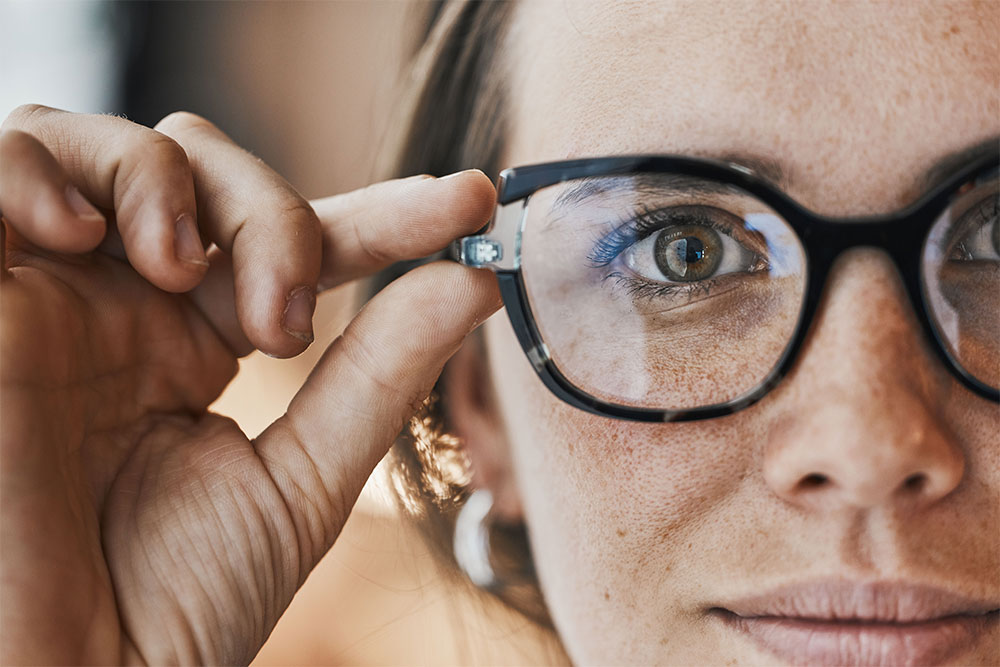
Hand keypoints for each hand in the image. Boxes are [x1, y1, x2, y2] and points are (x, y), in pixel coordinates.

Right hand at [0, 106, 500, 663]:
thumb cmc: (172, 606)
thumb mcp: (299, 480)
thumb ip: (378, 374)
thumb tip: (473, 279)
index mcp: (198, 339)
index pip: (303, 239)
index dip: (389, 211)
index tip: (474, 202)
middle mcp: (125, 302)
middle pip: (206, 166)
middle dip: (269, 211)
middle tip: (284, 319)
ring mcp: (49, 289)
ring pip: (104, 143)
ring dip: (164, 179)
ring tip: (180, 271)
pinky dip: (46, 167)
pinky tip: (82, 235)